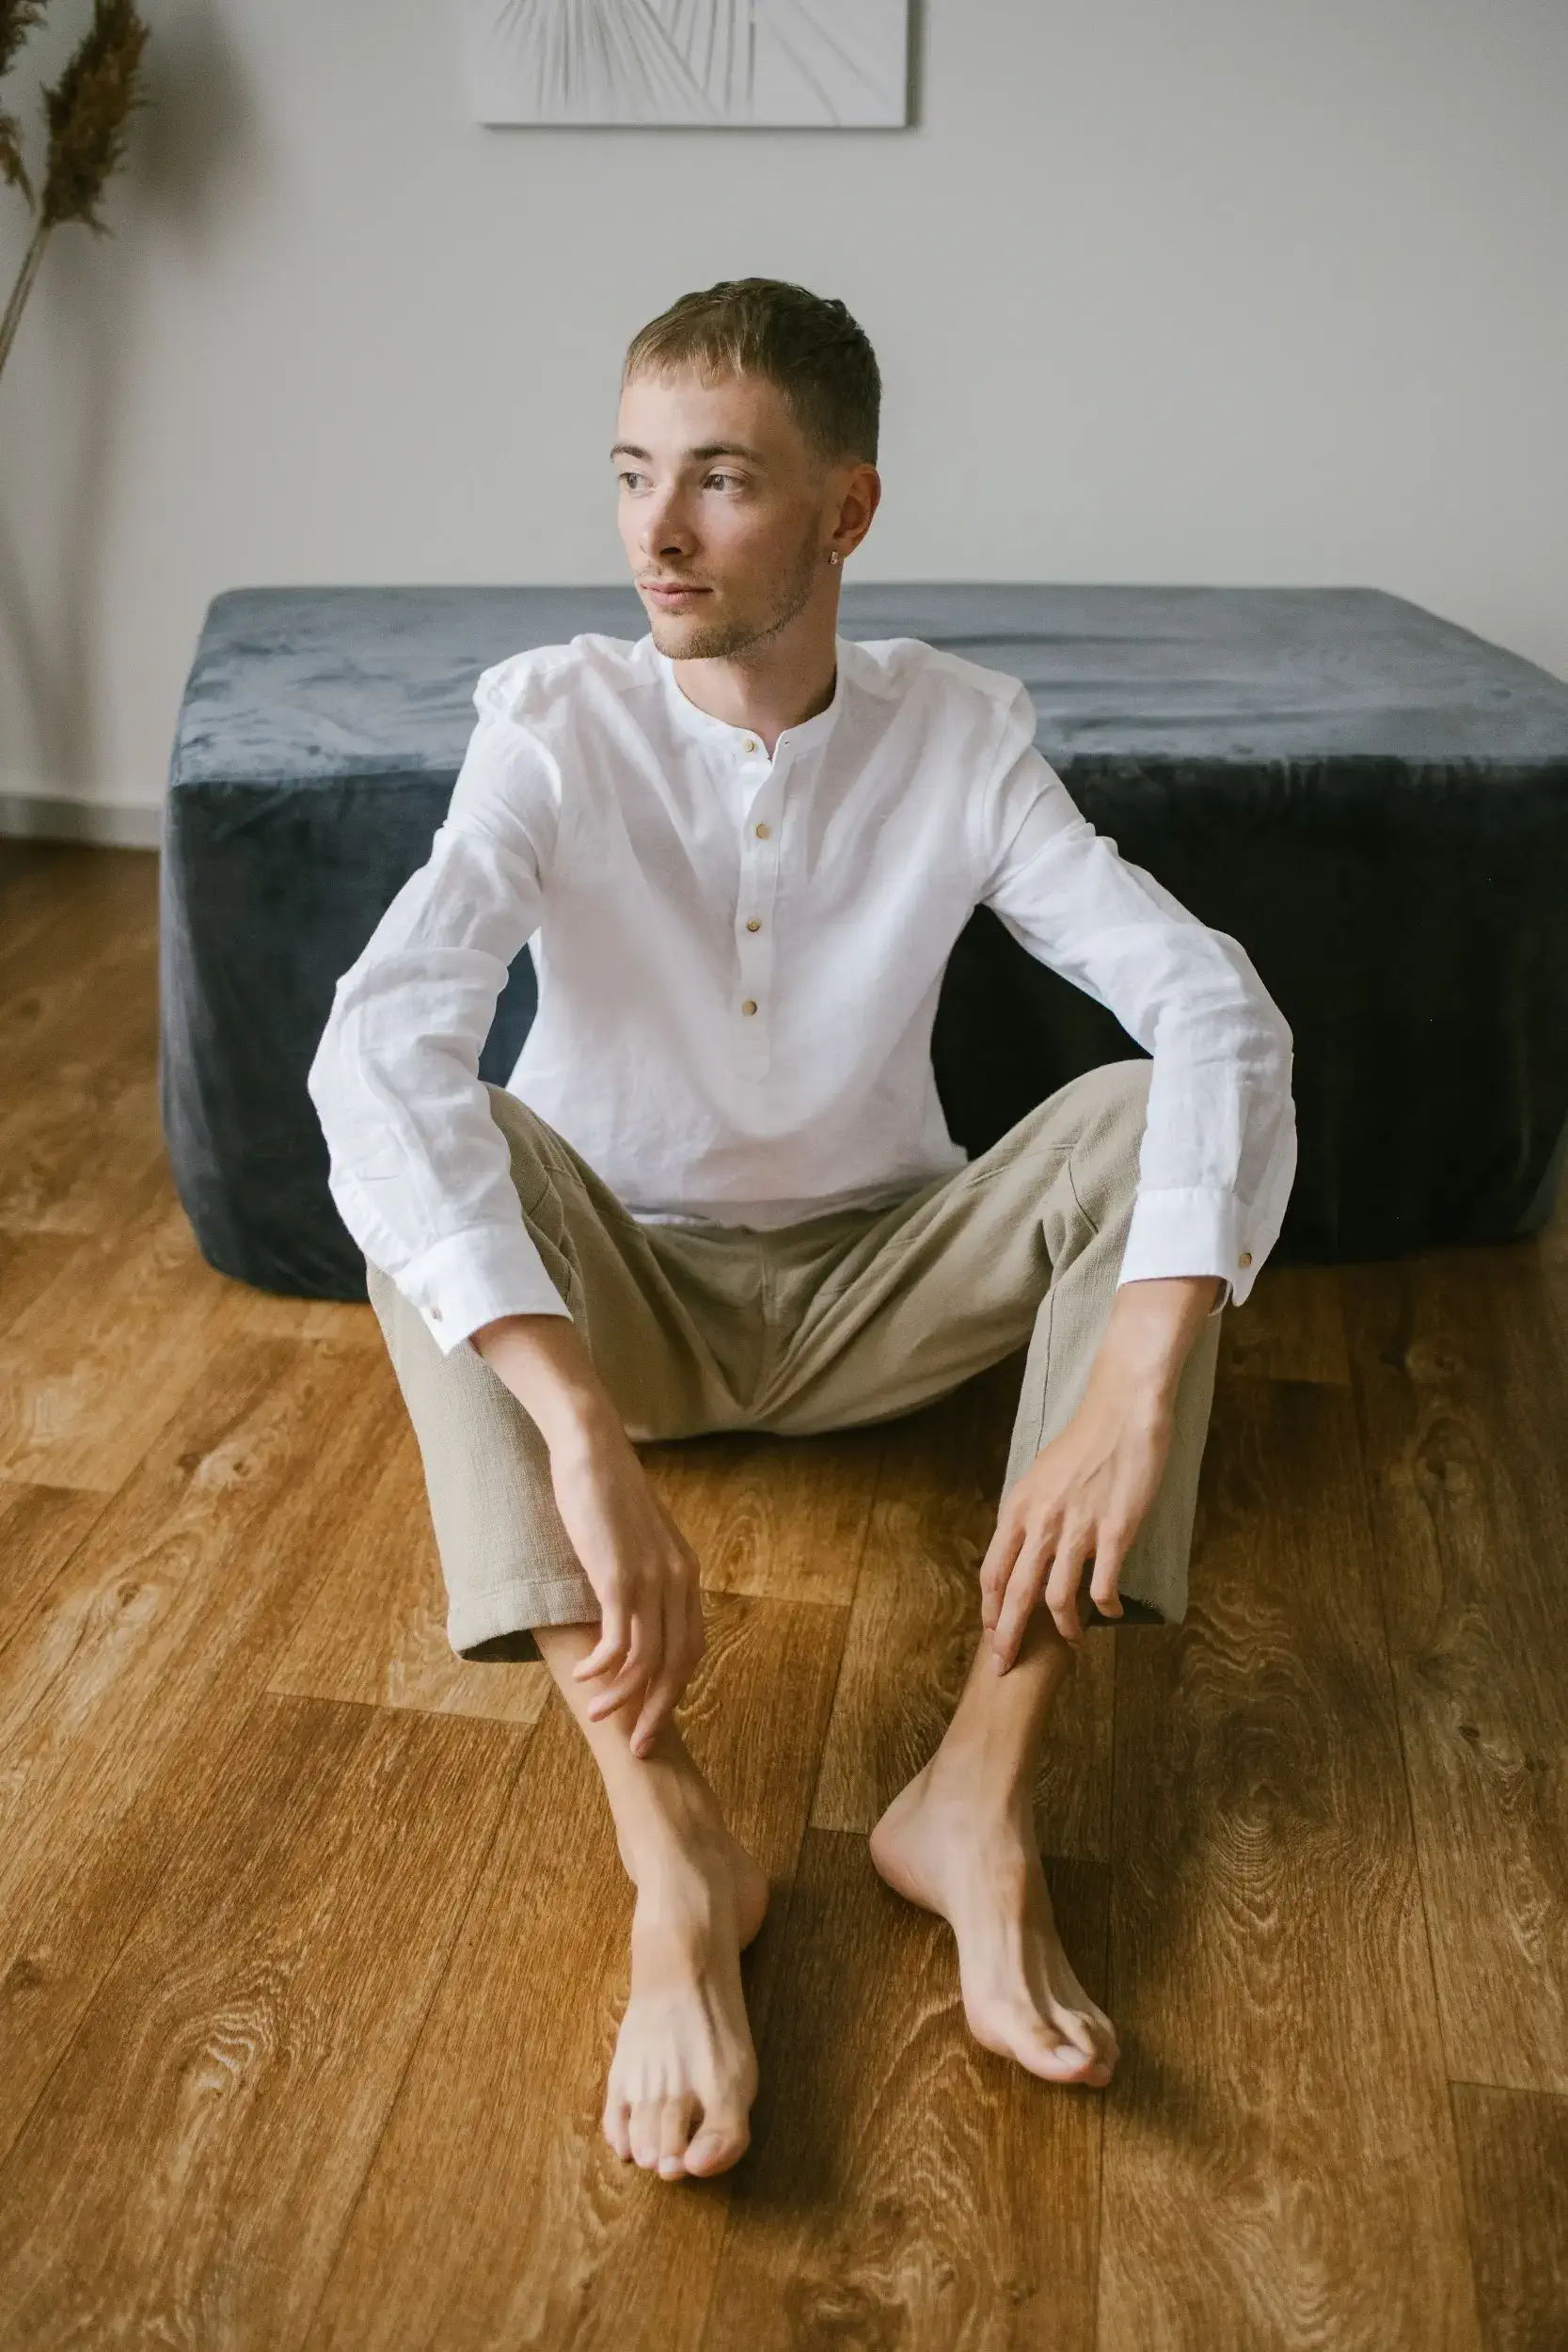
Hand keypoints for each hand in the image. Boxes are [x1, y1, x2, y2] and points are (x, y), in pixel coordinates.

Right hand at [548, 1426, 705, 1753]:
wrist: (593, 1447)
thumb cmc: (604, 1491)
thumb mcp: (633, 1540)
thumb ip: (639, 1574)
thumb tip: (622, 1609)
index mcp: (686, 1574)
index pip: (692, 1649)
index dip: (674, 1691)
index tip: (651, 1719)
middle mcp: (679, 1580)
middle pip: (678, 1664)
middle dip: (656, 1710)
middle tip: (637, 1745)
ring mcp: (652, 1579)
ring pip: (648, 1660)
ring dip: (622, 1695)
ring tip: (596, 1714)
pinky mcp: (621, 1576)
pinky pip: (620, 1639)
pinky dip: (603, 1667)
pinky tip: (584, 1676)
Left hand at [978, 1274, 1221, 1666]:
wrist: (1122, 1410)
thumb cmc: (1085, 1442)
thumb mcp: (1041, 1477)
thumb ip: (1031, 1514)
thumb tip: (1026, 1547)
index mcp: (1018, 1508)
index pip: (992, 1570)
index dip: (989, 1608)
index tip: (991, 1632)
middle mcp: (1040, 1522)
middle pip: (1014, 1594)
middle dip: (1006, 1636)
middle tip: (1004, 1665)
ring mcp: (1077, 1529)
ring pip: (1056, 1598)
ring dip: (1063, 1629)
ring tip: (1072, 1644)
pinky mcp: (1114, 1531)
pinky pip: (1102, 1586)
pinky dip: (1104, 1608)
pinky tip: (1112, 1613)